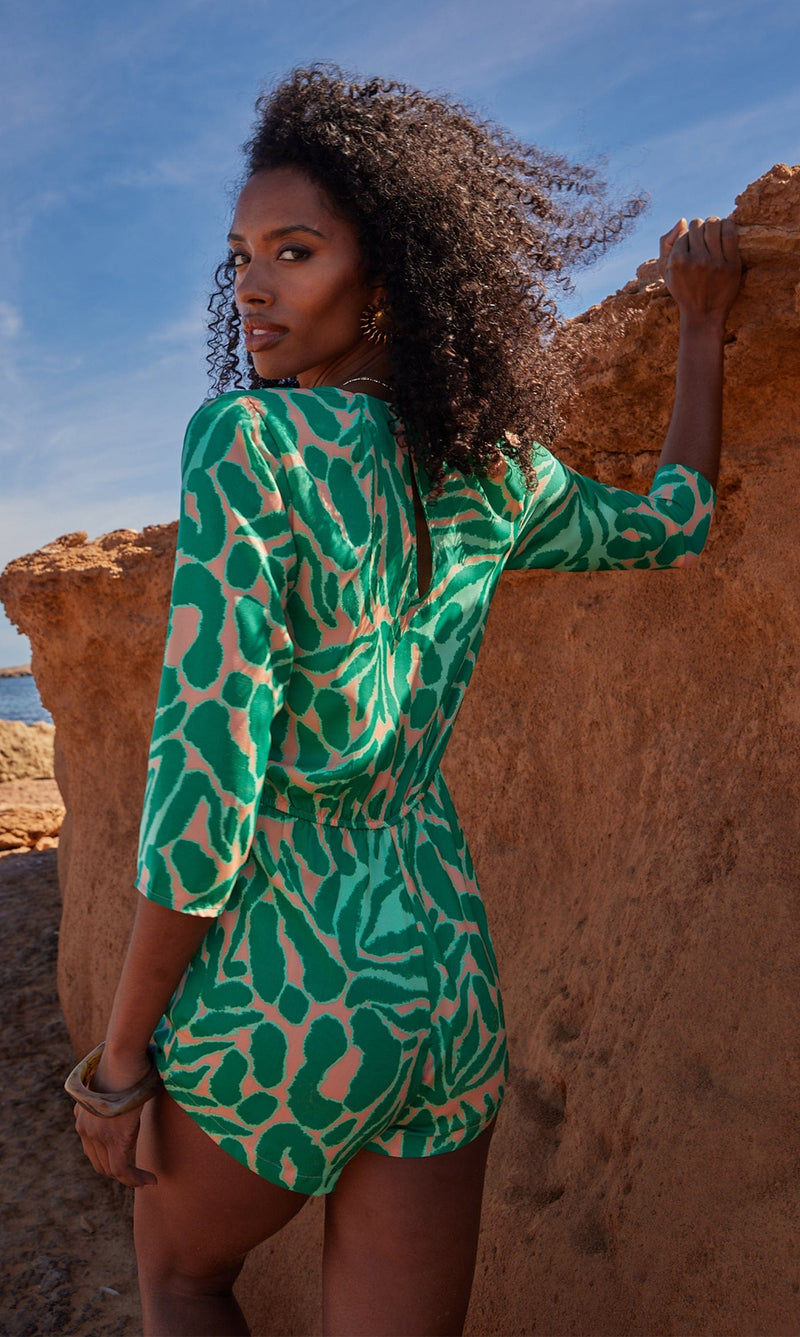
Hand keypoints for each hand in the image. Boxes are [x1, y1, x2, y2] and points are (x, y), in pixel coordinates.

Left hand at [72, 1049, 157, 1187]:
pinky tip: (150, 1179)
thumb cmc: (127, 1060)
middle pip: (98, 1162)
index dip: (108, 1157)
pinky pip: (123, 1170)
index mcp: (82, 1113)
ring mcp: (97, 1134)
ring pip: (111, 1169)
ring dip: (130, 1179)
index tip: (126, 1161)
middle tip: (138, 1175)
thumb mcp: (116, 1082)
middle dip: (117, 1171)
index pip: (91, 1146)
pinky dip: (136, 1179)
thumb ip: (118, 1095)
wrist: (123, 1056)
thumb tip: (135, 1090)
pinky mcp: (114, 1138)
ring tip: (147, 1180)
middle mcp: (84, 1127)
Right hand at [659, 216, 741, 326]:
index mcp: (677, 261)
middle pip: (698, 225)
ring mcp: (714, 262)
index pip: (684, 232)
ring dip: (714, 223)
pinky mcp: (731, 264)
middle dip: (700, 227)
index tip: (694, 242)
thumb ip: (665, 244)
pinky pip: (730, 233)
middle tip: (705, 235)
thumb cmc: (683, 290)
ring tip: (715, 230)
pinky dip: (728, 224)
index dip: (689, 235)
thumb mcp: (665, 271)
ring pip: (713, 225)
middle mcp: (695, 260)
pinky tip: (727, 227)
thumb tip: (682, 221)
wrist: (703, 313)